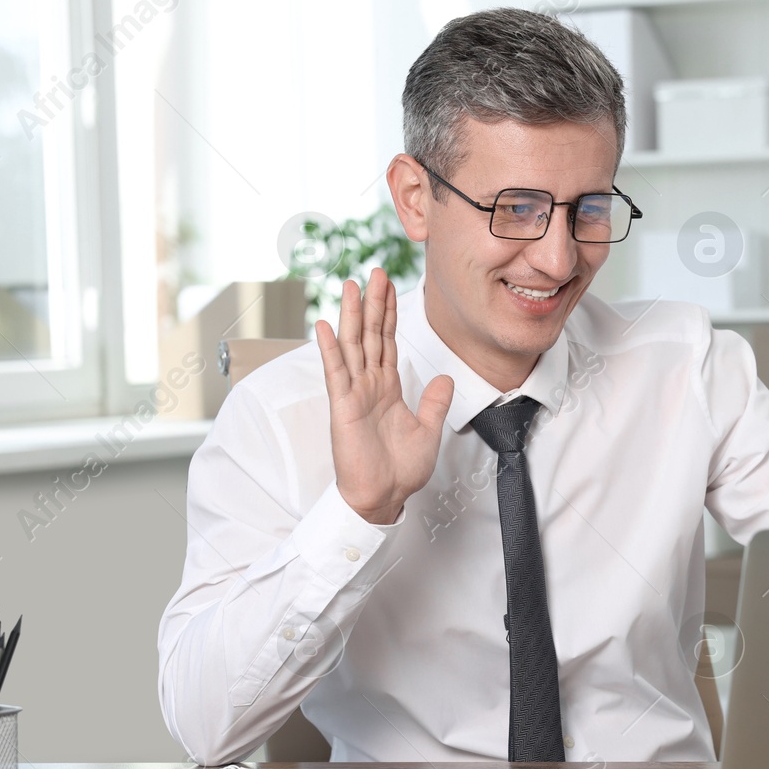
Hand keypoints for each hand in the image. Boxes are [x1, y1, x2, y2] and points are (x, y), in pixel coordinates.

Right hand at [314, 267, 452, 525]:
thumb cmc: (400, 470)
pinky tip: (324, 326)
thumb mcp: (428, 430)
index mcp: (388, 388)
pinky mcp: (344, 406)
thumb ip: (435, 402)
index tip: (390, 286)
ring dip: (352, 315)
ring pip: (354, 346)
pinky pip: (336, 372)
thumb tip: (443, 376)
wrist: (383, 496)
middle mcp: (369, 385)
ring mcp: (354, 393)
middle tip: (375, 272)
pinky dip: (330, 349)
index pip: (388, 342)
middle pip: (371, 335)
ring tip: (352, 286)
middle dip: (374, 303)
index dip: (390, 313)